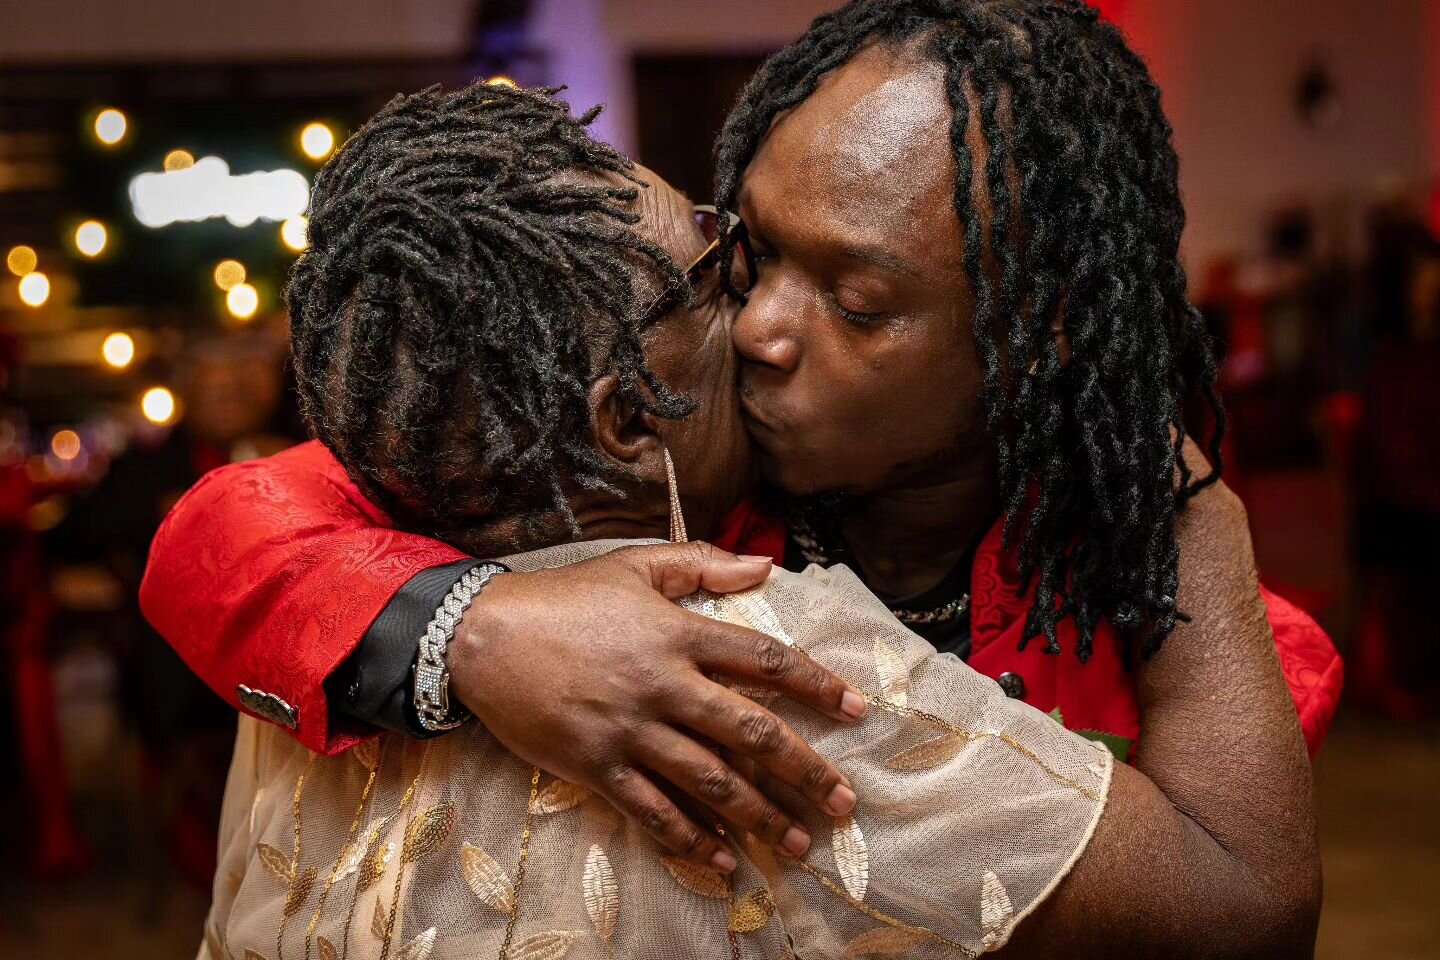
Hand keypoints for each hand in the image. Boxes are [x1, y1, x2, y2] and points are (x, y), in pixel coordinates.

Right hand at [448, 541, 866, 871]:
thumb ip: (702, 565)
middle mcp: (662, 685)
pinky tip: (724, 863)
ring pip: (710, 781)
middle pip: (749, 731)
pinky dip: (691, 840)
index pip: (762, 661)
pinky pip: (652, 811)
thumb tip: (766, 566)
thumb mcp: (634, 566)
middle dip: (804, 769)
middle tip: (843, 802)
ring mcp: (630, 730)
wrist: (482, 636)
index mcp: (677, 634)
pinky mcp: (598, 766)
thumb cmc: (563, 598)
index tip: (855, 709)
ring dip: (760, 815)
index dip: (815, 685)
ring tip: (800, 842)